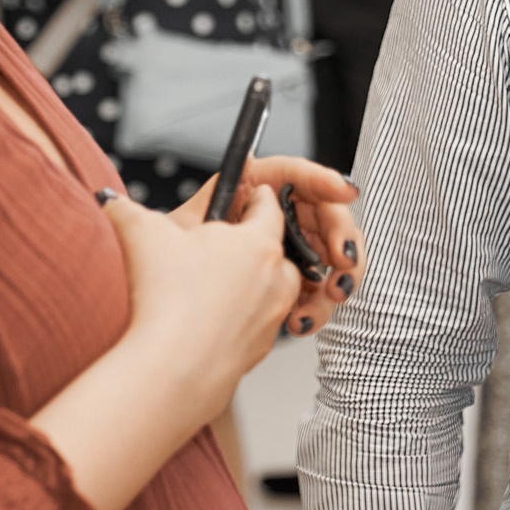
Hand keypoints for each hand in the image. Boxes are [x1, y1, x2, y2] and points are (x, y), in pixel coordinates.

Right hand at [100, 187, 302, 421]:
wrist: (173, 370)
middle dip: (255, 243)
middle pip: (277, 250)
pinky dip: (240, 320)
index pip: (269, 207)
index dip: (257, 195)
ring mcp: (270, 319)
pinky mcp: (259, 351)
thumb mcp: (141, 233)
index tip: (252, 192)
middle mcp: (275, 280)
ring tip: (217, 284)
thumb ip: (125, 209)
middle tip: (224, 243)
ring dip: (254, 283)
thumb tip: (110, 201)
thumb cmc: (167, 298)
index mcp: (258, 243)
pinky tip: (207, 321)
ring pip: (273, 291)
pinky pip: (256, 326)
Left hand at [171, 156, 366, 337]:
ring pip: (330, 254)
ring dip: (338, 274)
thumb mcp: (176, 234)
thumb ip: (203, 199)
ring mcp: (285, 256)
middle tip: (342, 258)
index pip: (290, 176)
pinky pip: (319, 292)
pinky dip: (318, 306)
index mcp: (245, 196)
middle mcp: (269, 222)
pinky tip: (301, 321)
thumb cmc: (165, 284)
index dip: (320, 178)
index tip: (343, 191)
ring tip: (330, 294)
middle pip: (321, 213)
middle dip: (340, 233)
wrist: (172, 341)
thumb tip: (221, 167)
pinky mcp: (291, 290)